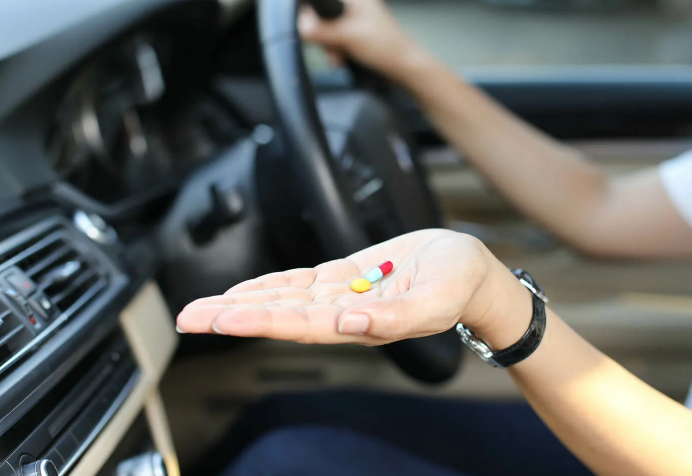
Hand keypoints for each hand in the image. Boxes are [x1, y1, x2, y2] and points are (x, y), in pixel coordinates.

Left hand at [177, 229, 518, 345]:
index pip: (299, 324)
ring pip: (281, 297)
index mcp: (362, 322)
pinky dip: (269, 284)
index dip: (258, 320)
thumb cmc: (459, 285)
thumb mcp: (436, 300)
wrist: (469, 269)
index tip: (220, 320)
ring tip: (202, 307)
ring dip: (240, 300)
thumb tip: (350, 324)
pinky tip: (245, 289)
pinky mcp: (345, 274)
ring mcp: (341, 293)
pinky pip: (299, 281)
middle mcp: (343, 311)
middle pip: (277, 313)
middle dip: (231, 315)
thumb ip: (394, 317)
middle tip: (187, 318)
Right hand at [298, 0, 423, 80]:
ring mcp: (358, 20)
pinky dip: (338, 51)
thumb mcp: (348, 36)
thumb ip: (321, 30)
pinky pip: (339, 39)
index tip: (309, 30)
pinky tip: (342, 60)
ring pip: (330, 30)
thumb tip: (299, 24)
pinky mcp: (359, 35)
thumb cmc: (384, 47)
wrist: (405, 67)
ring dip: (331, 47)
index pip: (324, 1)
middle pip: (324, 16)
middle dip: (324, 36)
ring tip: (338, 58)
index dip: (312, 14)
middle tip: (332, 48)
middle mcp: (356, 6)